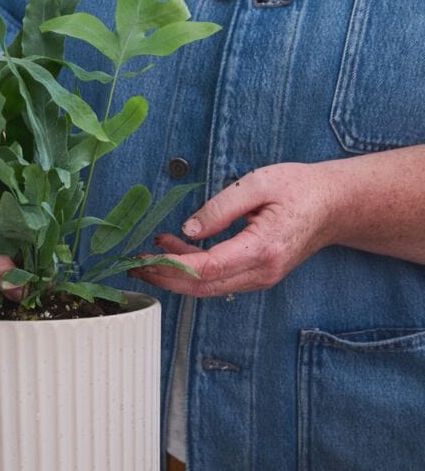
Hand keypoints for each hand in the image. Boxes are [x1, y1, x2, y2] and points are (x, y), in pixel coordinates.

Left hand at [129, 162, 338, 297]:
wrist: (334, 205)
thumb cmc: (300, 189)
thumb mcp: (259, 183)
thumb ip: (221, 207)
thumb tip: (188, 231)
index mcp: (263, 248)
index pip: (209, 268)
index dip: (172, 267)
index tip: (146, 260)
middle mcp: (262, 271)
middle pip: (203, 287)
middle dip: (165, 278)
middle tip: (135, 266)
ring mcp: (261, 278)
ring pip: (209, 286)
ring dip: (177, 273)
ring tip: (153, 250)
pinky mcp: (257, 275)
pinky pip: (219, 279)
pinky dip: (194, 269)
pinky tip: (178, 249)